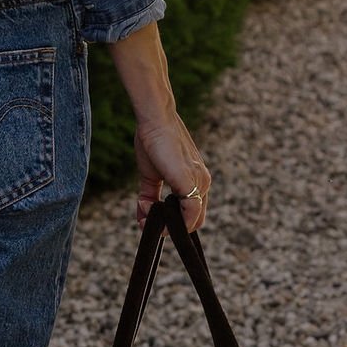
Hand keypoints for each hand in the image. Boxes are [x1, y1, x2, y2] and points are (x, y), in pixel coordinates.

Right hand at [134, 110, 210, 231]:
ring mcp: (199, 182)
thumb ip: (150, 197)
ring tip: (146, 212)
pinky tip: (152, 212)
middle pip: (194, 221)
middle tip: (146, 217)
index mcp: (196, 180)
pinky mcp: (190, 182)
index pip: (192, 213)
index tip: (150, 217)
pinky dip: (174, 222)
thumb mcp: (151, 175)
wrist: (155, 120)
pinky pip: (190, 213)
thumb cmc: (154, 141)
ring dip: (168, 225)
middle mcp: (203, 182)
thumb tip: (144, 215)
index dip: (173, 222)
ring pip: (193, 221)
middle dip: (170, 227)